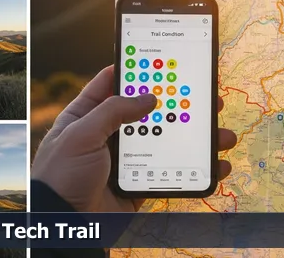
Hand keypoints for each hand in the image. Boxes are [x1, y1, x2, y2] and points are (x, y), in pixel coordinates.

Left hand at [32, 65, 237, 211]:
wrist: (63, 225)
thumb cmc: (61, 176)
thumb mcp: (80, 135)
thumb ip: (113, 112)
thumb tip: (150, 97)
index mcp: (87, 116)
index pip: (112, 85)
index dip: (135, 70)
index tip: (162, 59)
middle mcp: (109, 134)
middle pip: (149, 111)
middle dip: (178, 103)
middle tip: (206, 95)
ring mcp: (128, 158)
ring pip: (167, 140)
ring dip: (195, 136)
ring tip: (221, 134)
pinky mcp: (142, 181)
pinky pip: (172, 169)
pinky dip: (196, 167)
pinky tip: (216, 164)